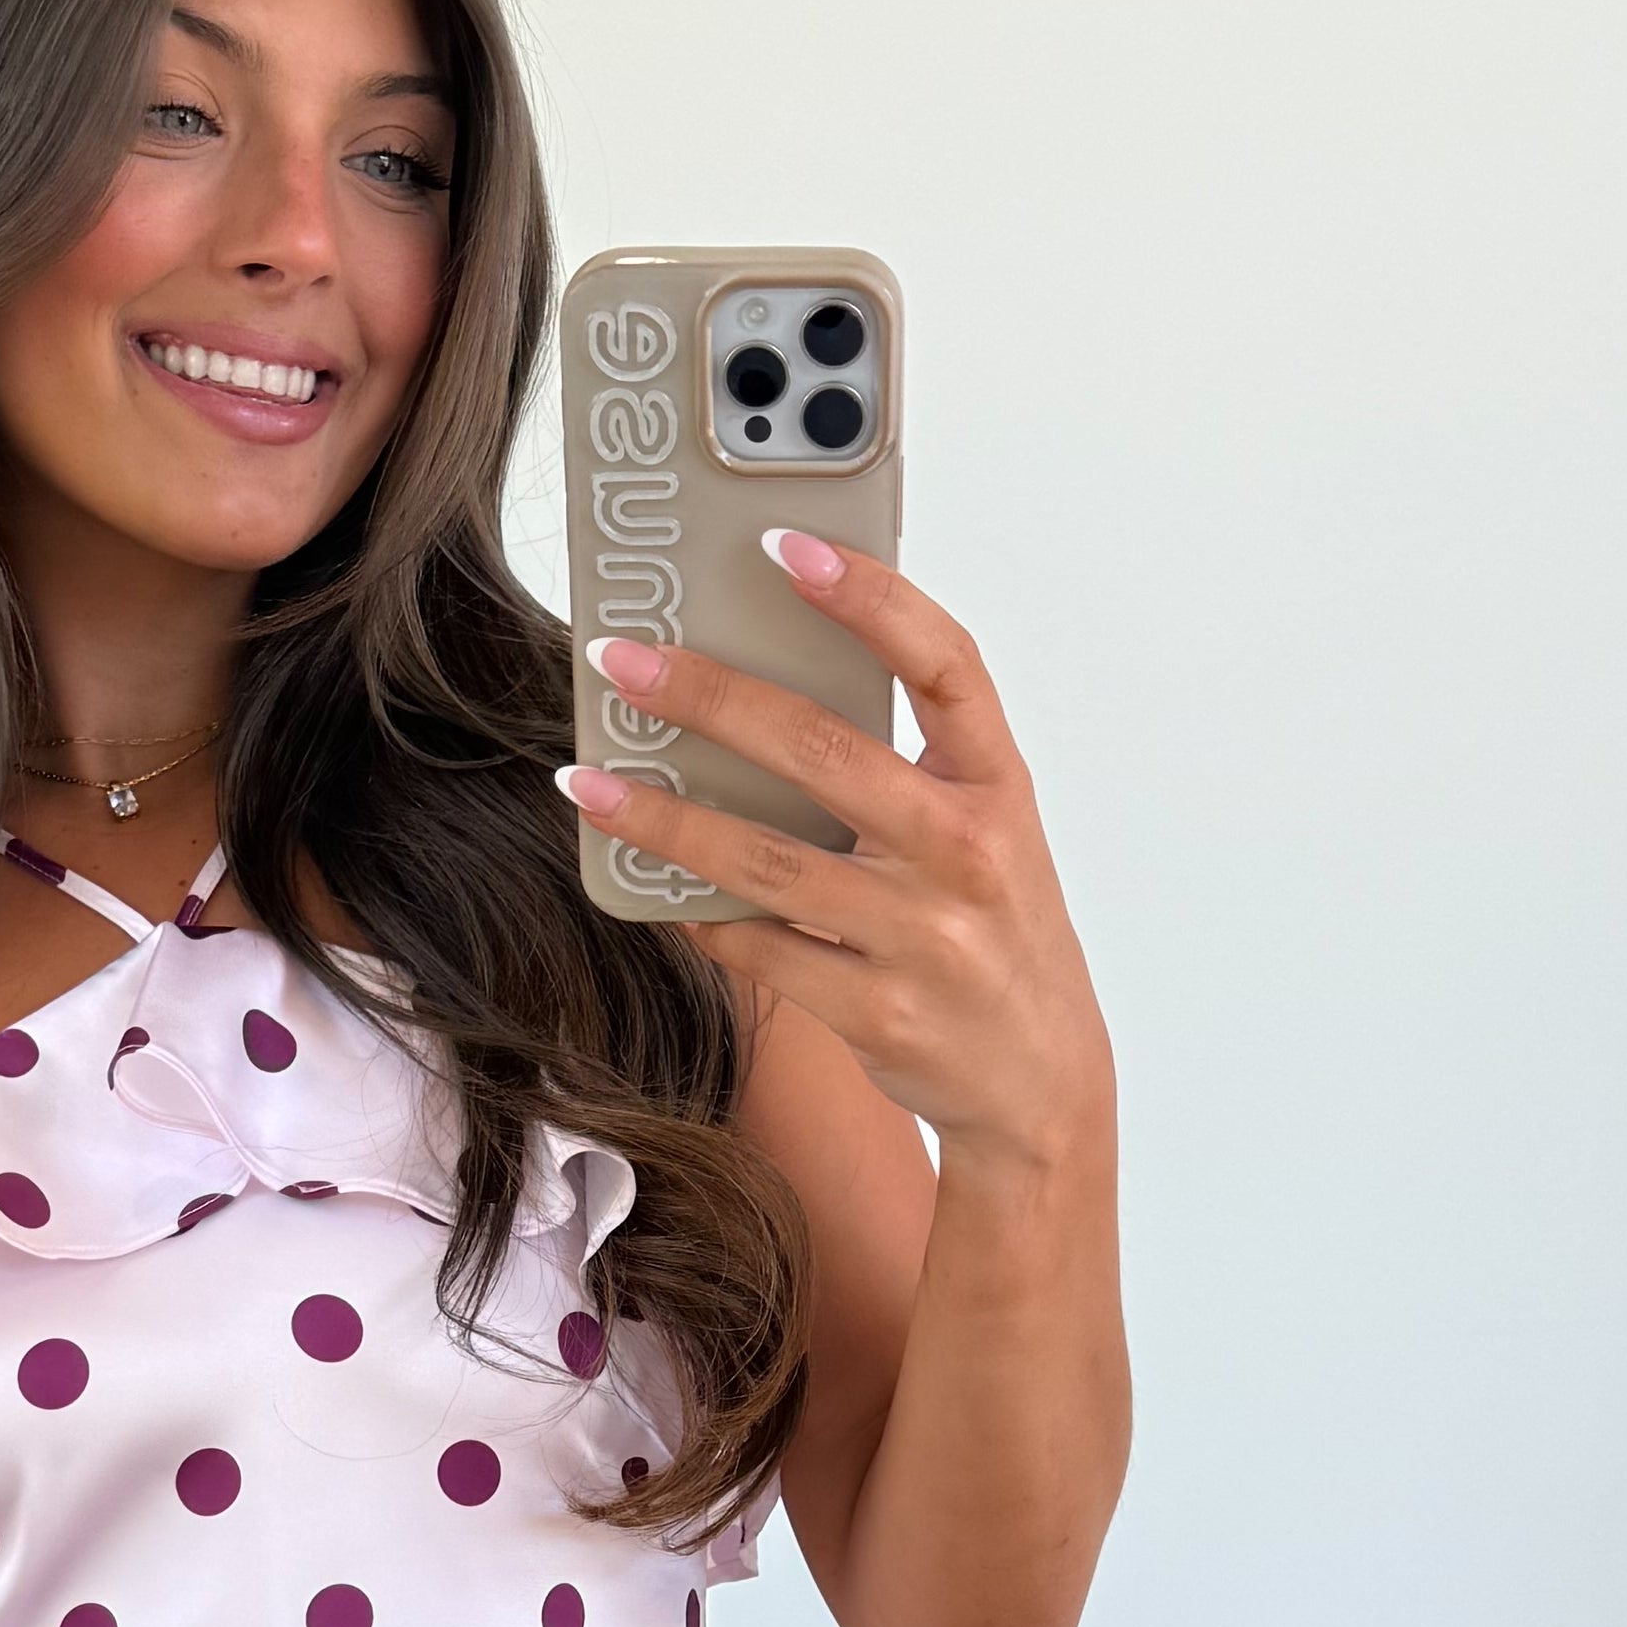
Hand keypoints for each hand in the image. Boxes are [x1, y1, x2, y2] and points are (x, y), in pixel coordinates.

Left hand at [560, 536, 1113, 1171]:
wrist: (1039, 1080)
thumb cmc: (991, 929)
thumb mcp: (983, 829)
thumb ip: (903, 762)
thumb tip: (759, 679)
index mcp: (999, 786)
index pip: (944, 663)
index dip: (869, 596)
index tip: (782, 546)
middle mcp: (968, 853)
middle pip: (823, 750)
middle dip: (708, 696)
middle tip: (621, 662)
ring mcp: (923, 938)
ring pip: (765, 861)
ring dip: (662, 818)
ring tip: (587, 779)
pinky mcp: (875, 1011)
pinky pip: (757, 949)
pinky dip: (693, 912)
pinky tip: (644, 882)